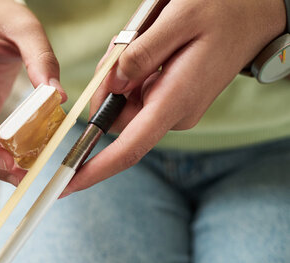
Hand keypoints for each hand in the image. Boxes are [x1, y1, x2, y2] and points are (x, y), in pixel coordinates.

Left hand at [64, 0, 286, 195]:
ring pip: (123, 102)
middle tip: (123, 45)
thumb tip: (111, 85)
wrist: (256, 13)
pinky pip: (137, 93)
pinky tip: (149, 47)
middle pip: (116, 116)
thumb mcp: (178, 19)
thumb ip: (140, 54)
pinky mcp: (173, 100)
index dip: (94, 169)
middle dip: (106, 88)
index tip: (67, 184)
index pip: (128, 149)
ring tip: (145, 39)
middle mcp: (174, 114)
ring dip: (120, 75)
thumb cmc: (224, 10)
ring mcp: (174, 109)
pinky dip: (131, 73)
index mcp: (175, 101)